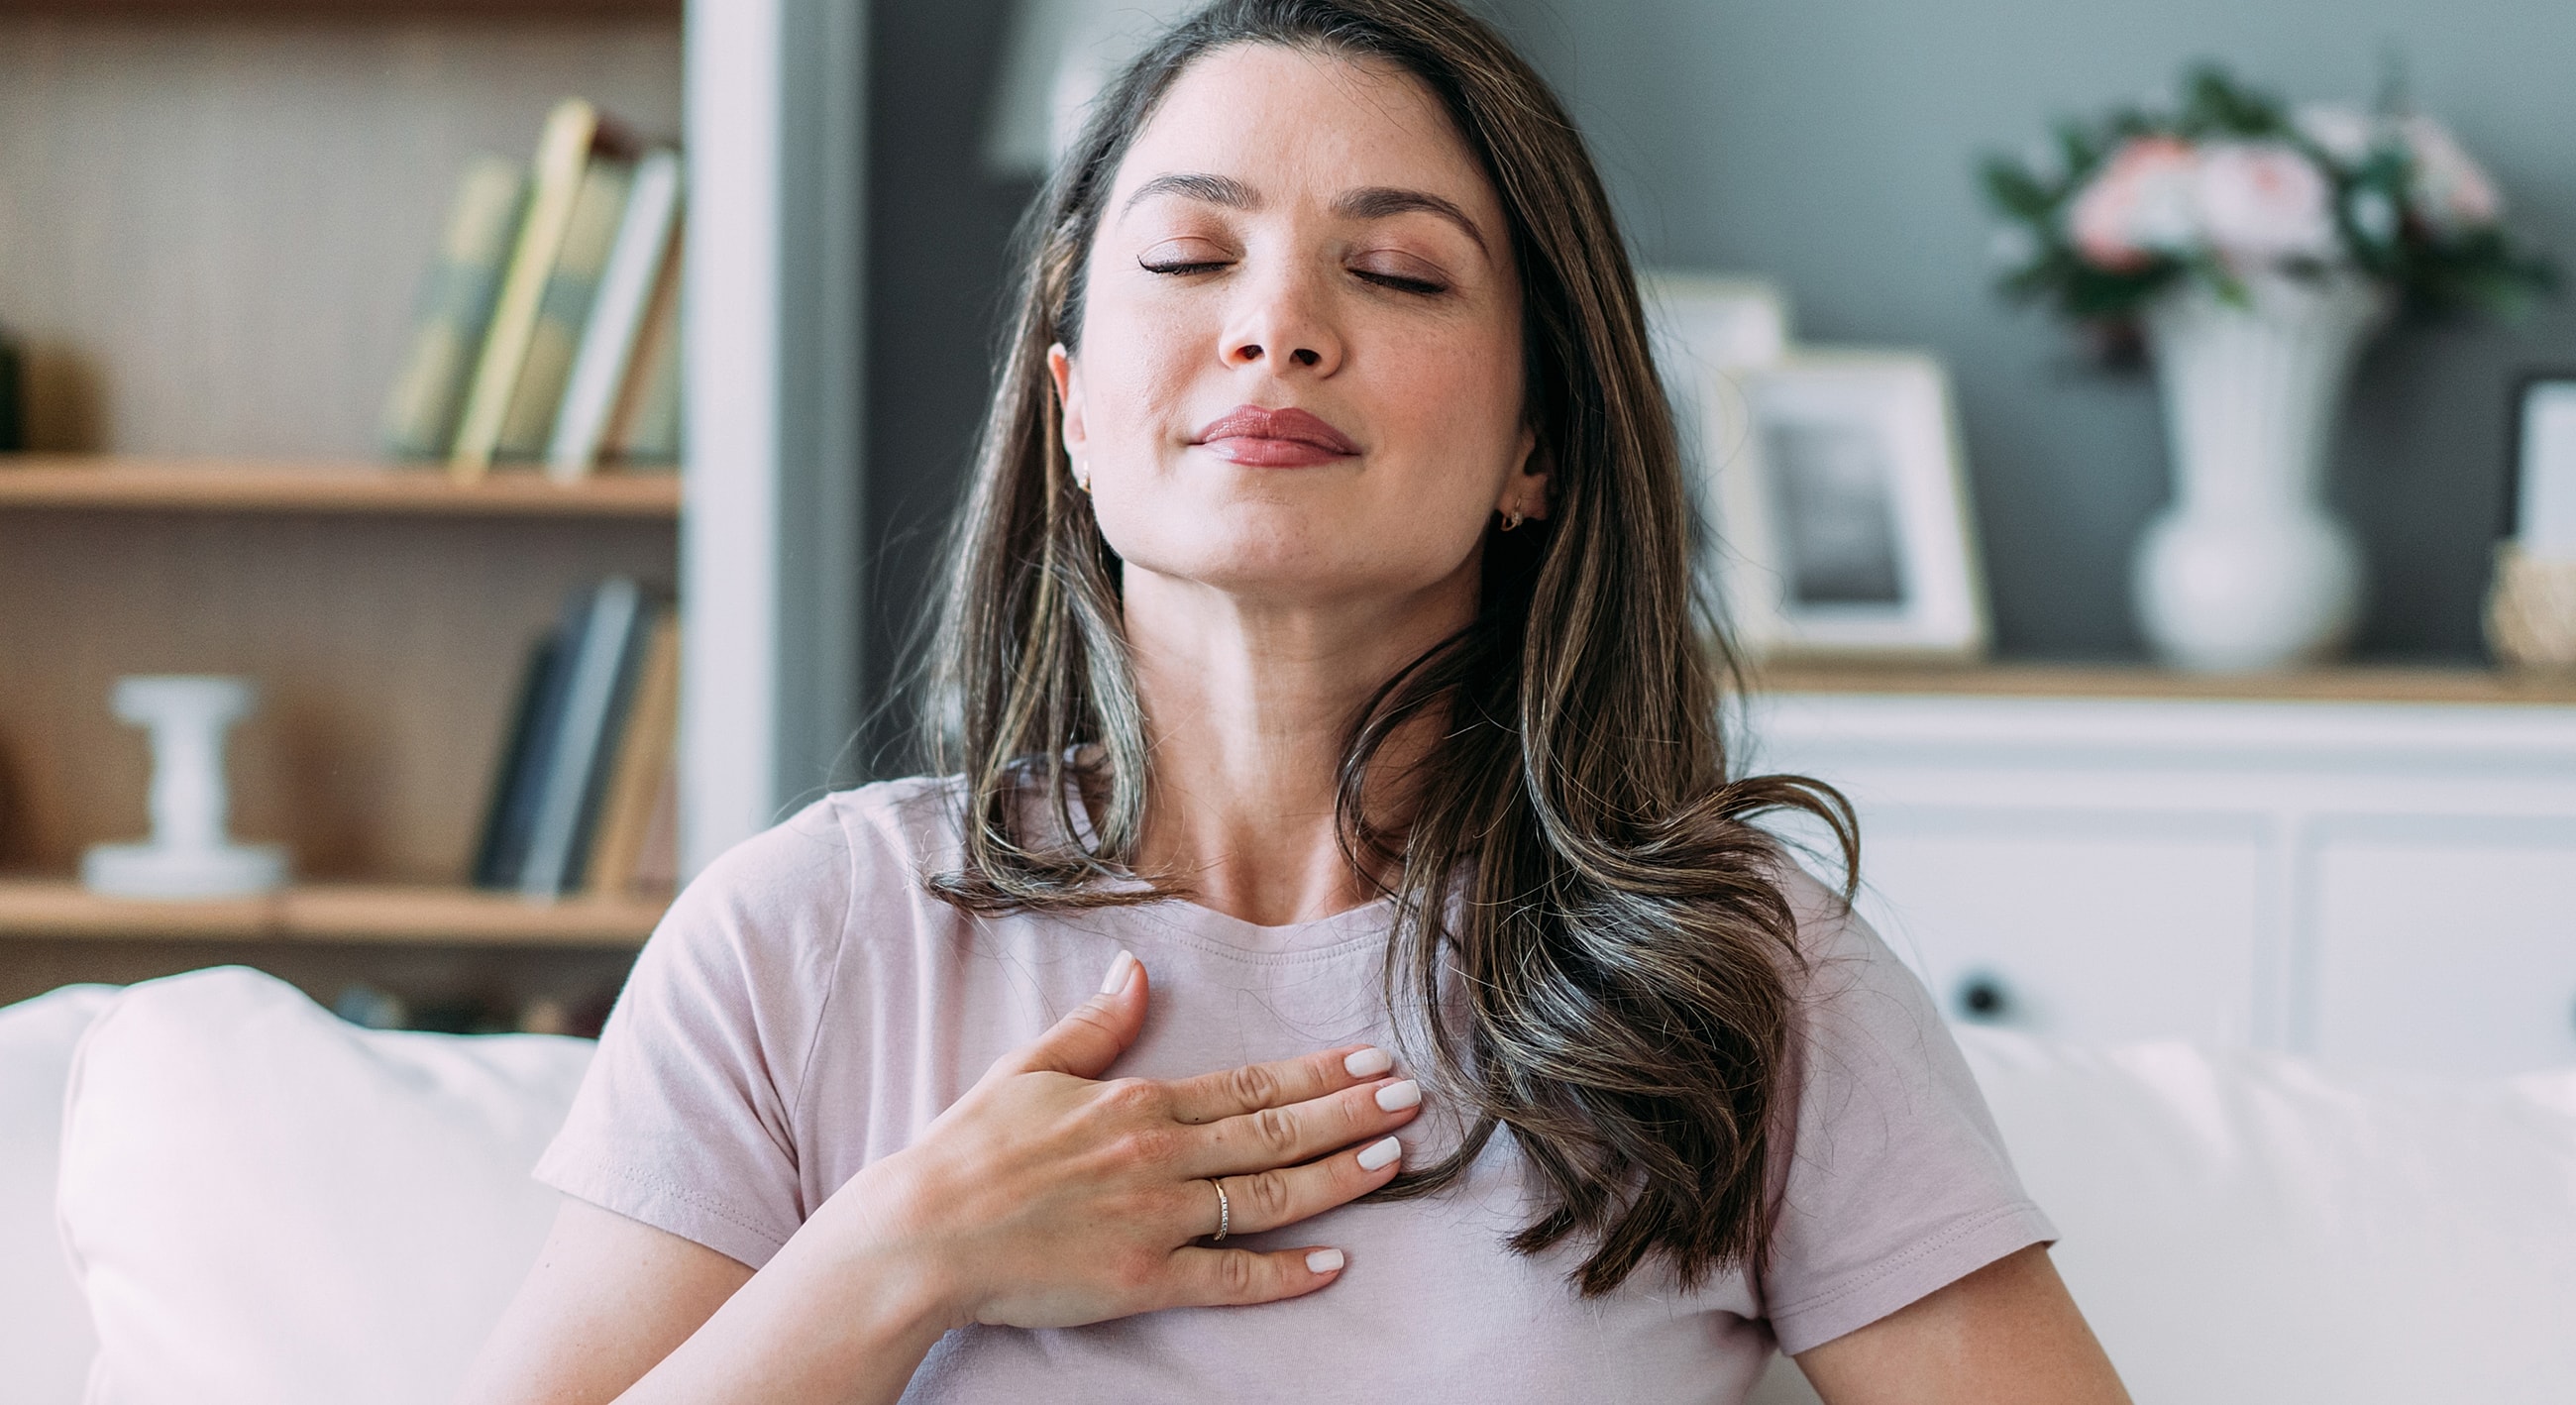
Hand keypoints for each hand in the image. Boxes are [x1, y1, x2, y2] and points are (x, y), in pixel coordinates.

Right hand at [819, 949, 1419, 1331]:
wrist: (922, 1235)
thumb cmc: (966, 1152)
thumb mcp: (1029, 1069)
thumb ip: (1096, 1025)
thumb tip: (1136, 970)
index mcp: (1137, 1103)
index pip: (1248, 1083)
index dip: (1316, 1071)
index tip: (1369, 1056)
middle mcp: (1159, 1155)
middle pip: (1276, 1132)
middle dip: (1351, 1112)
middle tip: (1410, 1098)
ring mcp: (1157, 1220)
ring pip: (1269, 1196)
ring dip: (1338, 1177)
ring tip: (1394, 1159)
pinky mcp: (1144, 1280)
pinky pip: (1230, 1277)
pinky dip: (1286, 1272)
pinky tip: (1334, 1262)